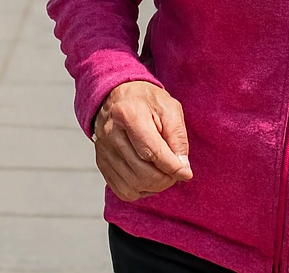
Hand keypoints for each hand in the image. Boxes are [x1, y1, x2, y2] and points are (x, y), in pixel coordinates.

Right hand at [93, 81, 192, 201]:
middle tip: (176, 171)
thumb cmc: (146, 102)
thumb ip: (178, 137)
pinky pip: (124, 191)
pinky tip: (149, 177)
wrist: (117, 96)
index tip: (186, 174)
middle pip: (143, 172)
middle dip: (166, 178)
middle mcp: (111, 134)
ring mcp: (104, 151)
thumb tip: (182, 169)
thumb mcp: (169, 109)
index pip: (152, 152)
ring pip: (134, 185)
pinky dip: (141, 190)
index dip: (172, 167)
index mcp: (129, 114)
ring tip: (164, 173)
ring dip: (155, 186)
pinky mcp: (102, 163)